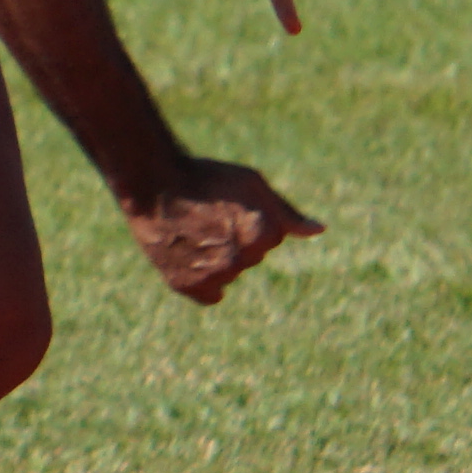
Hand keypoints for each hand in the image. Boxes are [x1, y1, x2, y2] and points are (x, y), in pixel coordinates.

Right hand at [118, 156, 324, 306]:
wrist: (152, 183)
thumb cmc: (206, 177)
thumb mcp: (252, 183)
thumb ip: (287, 213)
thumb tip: (318, 230)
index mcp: (262, 233)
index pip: (271, 237)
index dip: (250, 219)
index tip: (228, 205)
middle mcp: (241, 258)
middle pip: (252, 257)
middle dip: (237, 240)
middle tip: (209, 218)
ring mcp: (213, 274)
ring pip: (230, 273)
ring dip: (218, 259)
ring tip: (193, 233)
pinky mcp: (187, 285)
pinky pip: (211, 295)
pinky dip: (204, 281)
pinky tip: (191, 258)